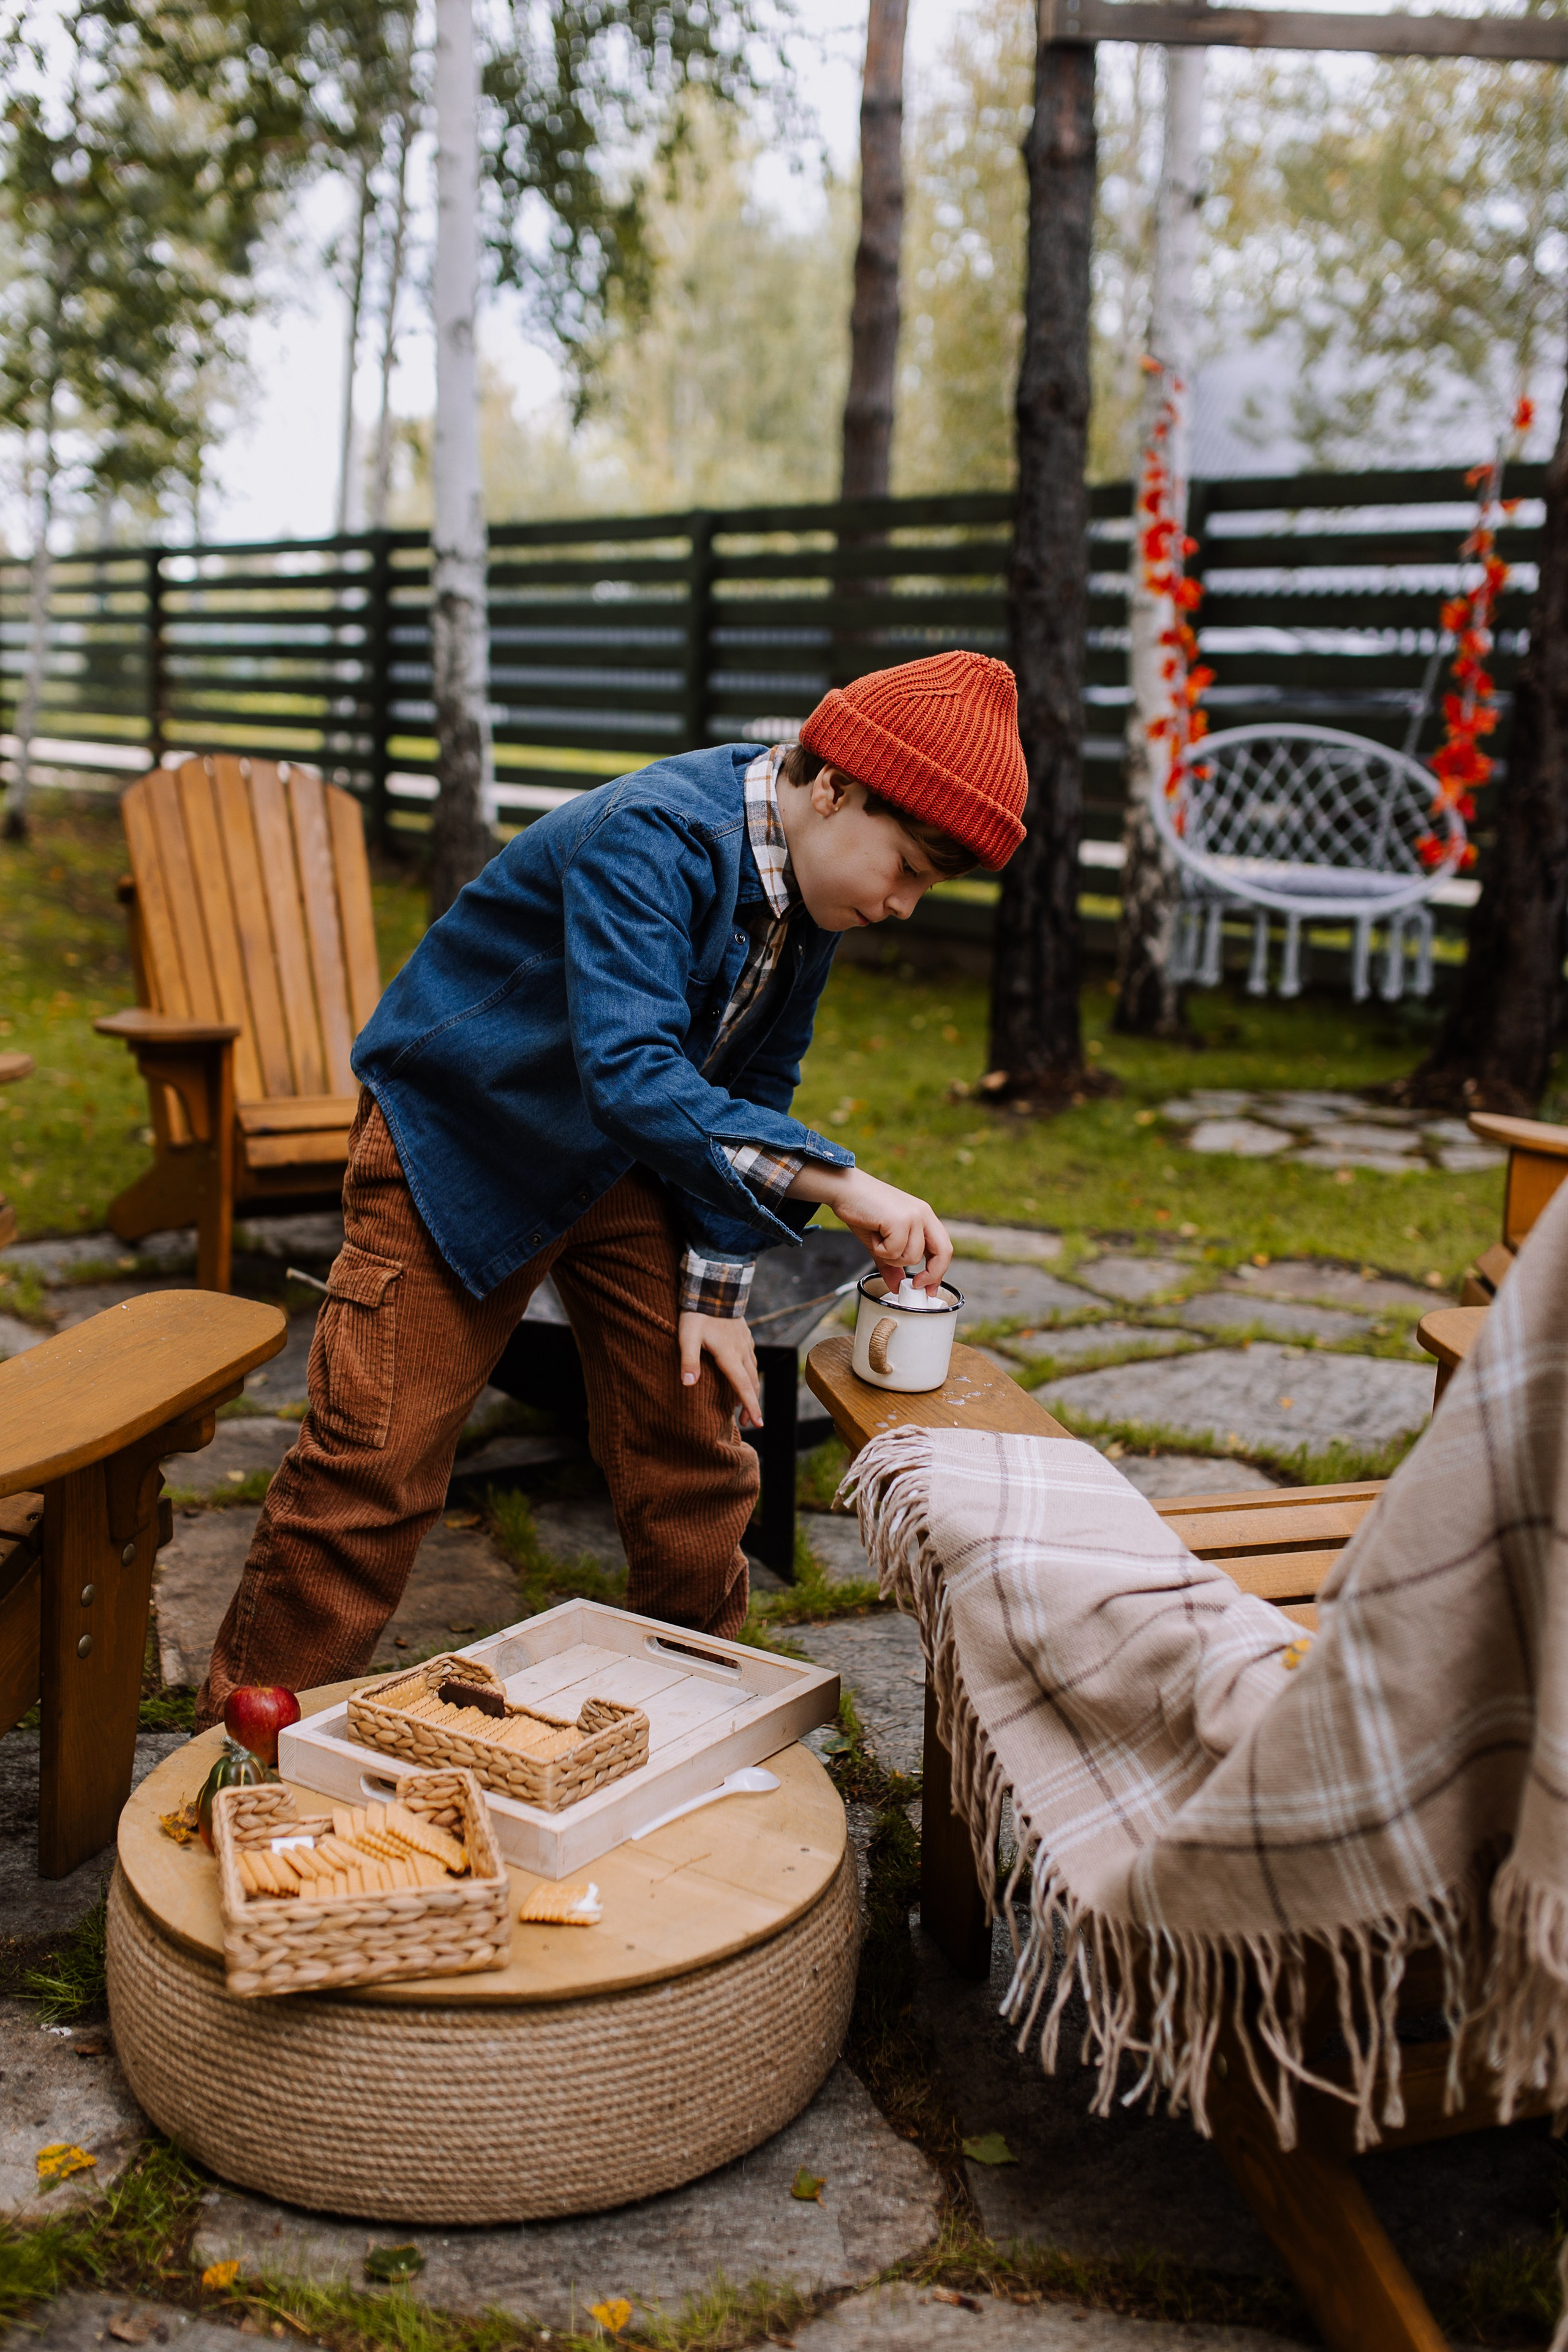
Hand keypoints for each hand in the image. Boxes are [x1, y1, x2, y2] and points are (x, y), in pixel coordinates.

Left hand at [678, 1310, 762, 1427]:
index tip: (758, 1424)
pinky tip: (745, 1376)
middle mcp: (741, 1353)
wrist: (714, 1287)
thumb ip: (689, 1360)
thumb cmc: (698, 1314)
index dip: (750, 1407)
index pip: (742, 1387)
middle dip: (751, 1404)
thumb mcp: (687, 1337)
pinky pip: (751, 1361)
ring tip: (745, 1405)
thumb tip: (688, 1384)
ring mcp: (745, 1344)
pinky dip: (750, 1375)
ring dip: (751, 1391)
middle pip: (751, 1384)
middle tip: (748, 1422)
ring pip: (753, 1373)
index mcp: (729, 1356)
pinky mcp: (745, 1337)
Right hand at [790, 1165, 952, 1295]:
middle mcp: (923, 1214)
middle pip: (943, 1252)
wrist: (844, 1189)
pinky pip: (895, 1251)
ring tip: (878, 1239)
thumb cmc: (862, 1211)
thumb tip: (897, 1287)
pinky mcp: (900, 1219)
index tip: (928, 1289)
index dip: (939, 1272)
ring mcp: (913, 1216)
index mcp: (924, 1216)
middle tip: (914, 1285)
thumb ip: (891, 1264)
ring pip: (912, 1257)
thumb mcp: (880, 1242)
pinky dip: (880, 1250)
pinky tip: (873, 1234)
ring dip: (891, 1257)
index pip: (944, 1248)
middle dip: (931, 1274)